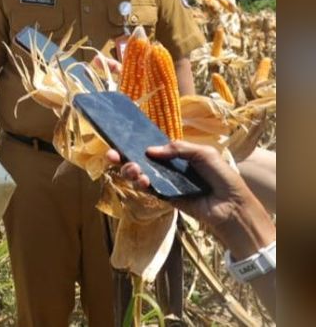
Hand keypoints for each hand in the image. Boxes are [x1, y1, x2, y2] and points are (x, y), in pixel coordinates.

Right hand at [105, 140, 273, 257]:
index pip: (151, 147)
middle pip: (140, 161)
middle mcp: (168, 168)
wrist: (231, 205)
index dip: (135, 143)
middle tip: (112, 155)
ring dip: (131, 171)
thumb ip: (178, 149)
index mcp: (177, 155)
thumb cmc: (221, 176)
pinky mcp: (166, 198)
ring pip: (140, 175)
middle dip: (123, 157)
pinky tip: (142, 181)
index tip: (119, 139)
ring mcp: (166, 183)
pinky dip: (142, 184)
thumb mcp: (203, 154)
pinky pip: (149, 190)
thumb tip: (149, 150)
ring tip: (133, 170)